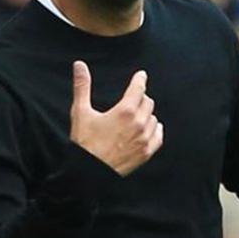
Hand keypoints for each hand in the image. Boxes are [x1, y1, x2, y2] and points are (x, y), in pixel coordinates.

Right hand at [69, 61, 163, 175]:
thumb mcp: (81, 112)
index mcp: (124, 111)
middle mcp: (139, 123)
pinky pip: (159, 135)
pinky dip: (154, 130)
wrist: (88, 172)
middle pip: (148, 102)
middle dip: (140, 98)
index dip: (140, 80)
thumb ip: (82, 86)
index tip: (141, 75)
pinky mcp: (147, 152)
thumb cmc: (84, 142)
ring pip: (154, 118)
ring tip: (135, 117)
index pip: (138, 88)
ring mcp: (144, 139)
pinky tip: (148, 129)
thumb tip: (79, 65)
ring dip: (146, 115)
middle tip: (132, 100)